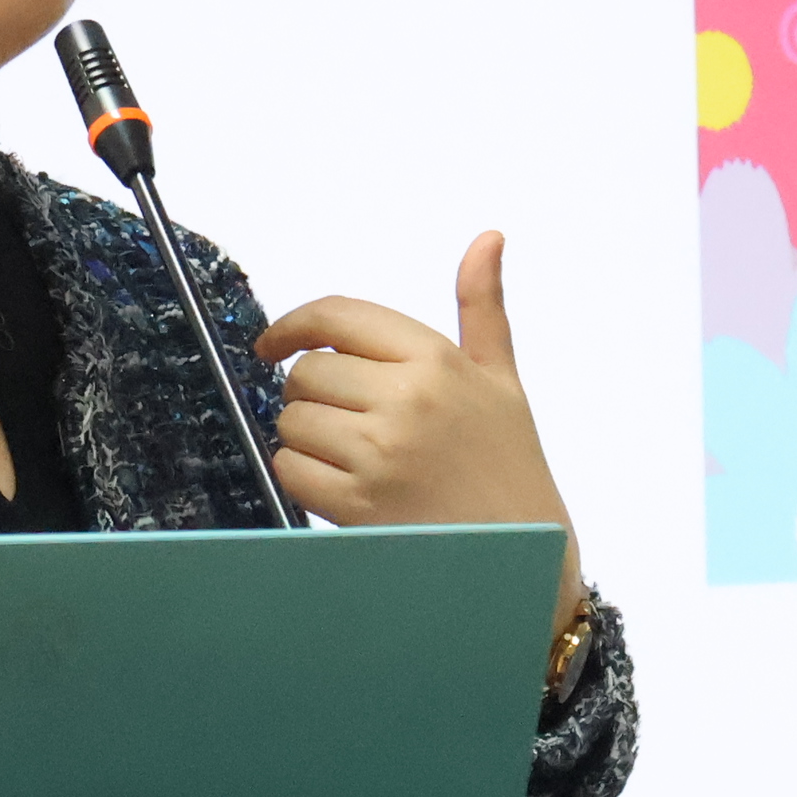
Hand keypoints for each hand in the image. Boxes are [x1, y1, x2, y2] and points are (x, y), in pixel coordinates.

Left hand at [255, 232, 585, 636]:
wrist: (521, 559)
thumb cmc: (509, 464)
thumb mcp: (502, 378)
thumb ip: (483, 305)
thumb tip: (488, 237)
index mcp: (436, 359)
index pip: (338, 316)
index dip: (293, 324)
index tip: (275, 343)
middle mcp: (406, 399)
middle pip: (307, 372)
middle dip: (311, 392)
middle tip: (344, 416)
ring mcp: (379, 454)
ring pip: (292, 420)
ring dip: (304, 435)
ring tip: (348, 452)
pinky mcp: (357, 505)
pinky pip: (292, 470)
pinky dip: (302, 475)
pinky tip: (340, 483)